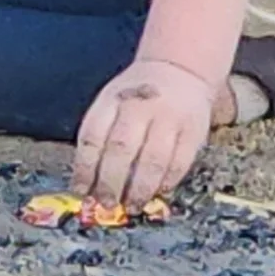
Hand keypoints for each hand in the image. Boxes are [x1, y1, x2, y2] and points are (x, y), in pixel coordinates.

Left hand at [71, 57, 217, 206]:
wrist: (180, 70)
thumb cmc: (137, 97)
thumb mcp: (112, 101)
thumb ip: (100, 138)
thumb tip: (86, 186)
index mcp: (113, 98)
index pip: (93, 135)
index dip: (84, 168)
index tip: (81, 191)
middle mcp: (140, 105)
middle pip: (121, 149)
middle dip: (111, 183)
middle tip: (106, 204)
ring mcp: (169, 116)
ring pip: (152, 160)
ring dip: (139, 189)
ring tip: (132, 205)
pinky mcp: (194, 130)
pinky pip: (179, 163)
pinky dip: (166, 183)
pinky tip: (157, 192)